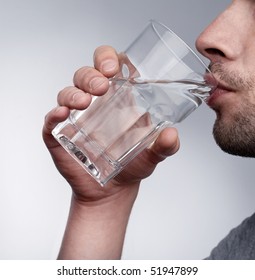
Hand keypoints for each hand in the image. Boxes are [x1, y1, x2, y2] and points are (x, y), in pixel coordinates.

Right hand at [43, 45, 179, 202]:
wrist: (112, 191)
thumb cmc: (132, 166)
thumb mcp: (153, 154)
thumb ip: (165, 146)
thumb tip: (171, 134)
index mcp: (117, 100)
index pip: (108, 66)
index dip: (108, 58)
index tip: (115, 67)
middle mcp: (94, 103)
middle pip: (86, 74)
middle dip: (91, 74)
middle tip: (102, 86)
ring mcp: (75, 117)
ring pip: (67, 92)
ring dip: (74, 92)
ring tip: (85, 102)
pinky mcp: (60, 134)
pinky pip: (51, 119)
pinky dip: (54, 114)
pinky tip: (62, 114)